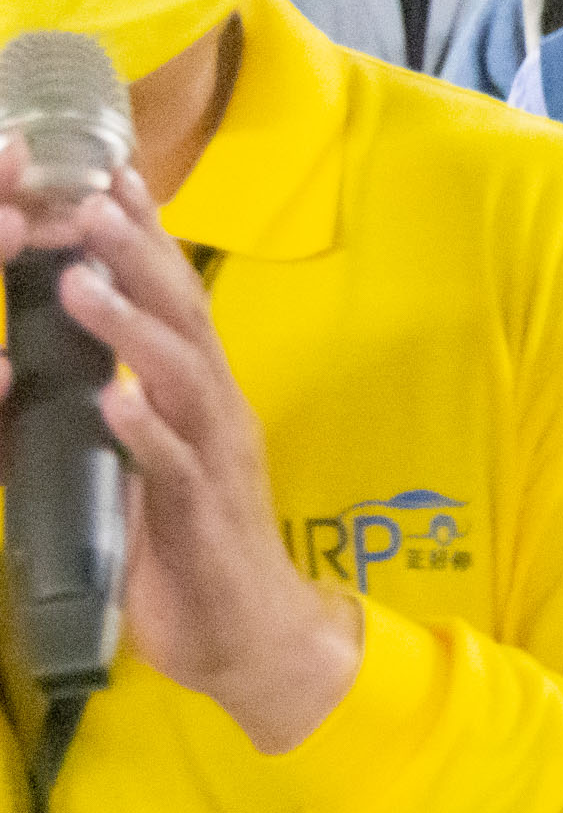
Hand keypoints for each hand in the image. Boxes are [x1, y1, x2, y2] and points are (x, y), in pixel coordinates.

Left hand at [0, 156, 358, 751]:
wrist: (252, 639)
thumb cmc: (188, 549)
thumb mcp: (143, 463)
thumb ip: (113, 409)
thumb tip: (60, 359)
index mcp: (199, 393)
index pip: (172, 296)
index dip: (139, 235)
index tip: (102, 172)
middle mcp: (216, 410)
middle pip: (182, 314)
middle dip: (134, 254)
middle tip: (84, 198)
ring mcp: (217, 459)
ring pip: (180, 376)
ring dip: (129, 327)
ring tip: (77, 283)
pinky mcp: (206, 516)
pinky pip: (177, 466)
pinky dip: (146, 432)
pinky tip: (114, 404)